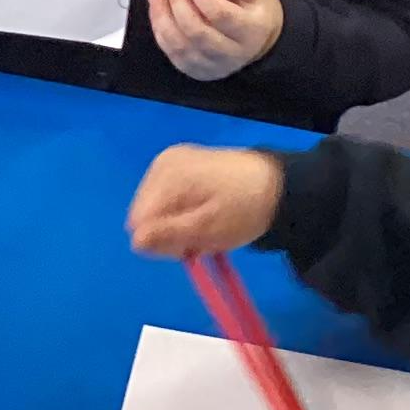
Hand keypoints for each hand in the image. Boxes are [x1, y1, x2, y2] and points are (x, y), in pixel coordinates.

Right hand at [127, 143, 286, 261]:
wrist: (277, 185)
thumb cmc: (244, 209)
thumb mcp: (207, 229)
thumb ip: (168, 235)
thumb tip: (133, 242)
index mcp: (167, 175)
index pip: (140, 222)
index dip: (162, 241)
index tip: (189, 247)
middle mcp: (162, 163)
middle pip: (145, 214)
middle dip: (170, 233)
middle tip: (201, 239)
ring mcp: (171, 161)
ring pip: (155, 209)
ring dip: (177, 225)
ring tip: (206, 226)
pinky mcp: (180, 164)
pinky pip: (166, 199)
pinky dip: (182, 212)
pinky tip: (203, 212)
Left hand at [145, 0, 283, 80]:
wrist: (257, 37)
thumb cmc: (252, 4)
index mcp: (252, 30)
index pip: (219, 13)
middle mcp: (234, 54)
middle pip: (196, 31)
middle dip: (177, 0)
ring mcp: (213, 67)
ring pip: (179, 44)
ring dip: (162, 15)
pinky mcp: (196, 71)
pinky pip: (171, 51)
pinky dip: (160, 28)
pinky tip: (158, 9)